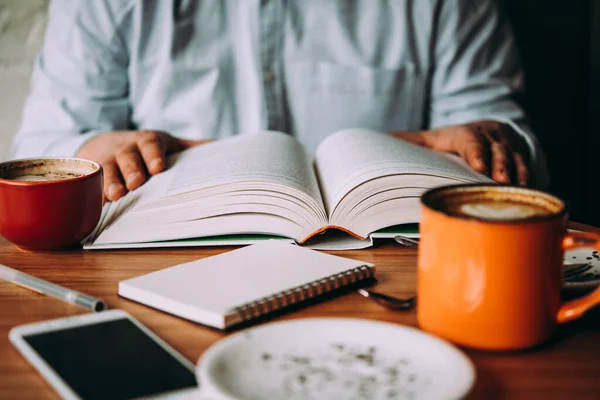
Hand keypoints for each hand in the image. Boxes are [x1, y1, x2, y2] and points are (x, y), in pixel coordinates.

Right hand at [76, 130, 209, 200]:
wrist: (106, 144)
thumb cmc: (146, 149)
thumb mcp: (168, 144)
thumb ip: (192, 148)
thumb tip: (222, 148)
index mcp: (147, 142)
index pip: (150, 145)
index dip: (153, 154)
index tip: (158, 167)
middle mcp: (125, 150)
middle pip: (127, 158)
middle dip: (131, 170)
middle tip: (135, 183)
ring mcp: (106, 162)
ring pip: (106, 170)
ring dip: (109, 182)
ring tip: (114, 196)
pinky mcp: (90, 176)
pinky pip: (88, 183)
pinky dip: (90, 193)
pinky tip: (94, 205)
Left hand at [391, 120, 530, 185]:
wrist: (485, 130)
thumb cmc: (449, 142)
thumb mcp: (427, 141)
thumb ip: (406, 143)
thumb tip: (381, 141)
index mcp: (461, 133)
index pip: (468, 139)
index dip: (475, 151)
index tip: (479, 167)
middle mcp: (487, 134)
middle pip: (495, 148)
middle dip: (499, 164)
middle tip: (499, 182)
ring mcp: (506, 142)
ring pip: (514, 155)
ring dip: (517, 171)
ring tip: (516, 188)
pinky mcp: (520, 151)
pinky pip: (527, 163)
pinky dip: (529, 175)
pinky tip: (528, 190)